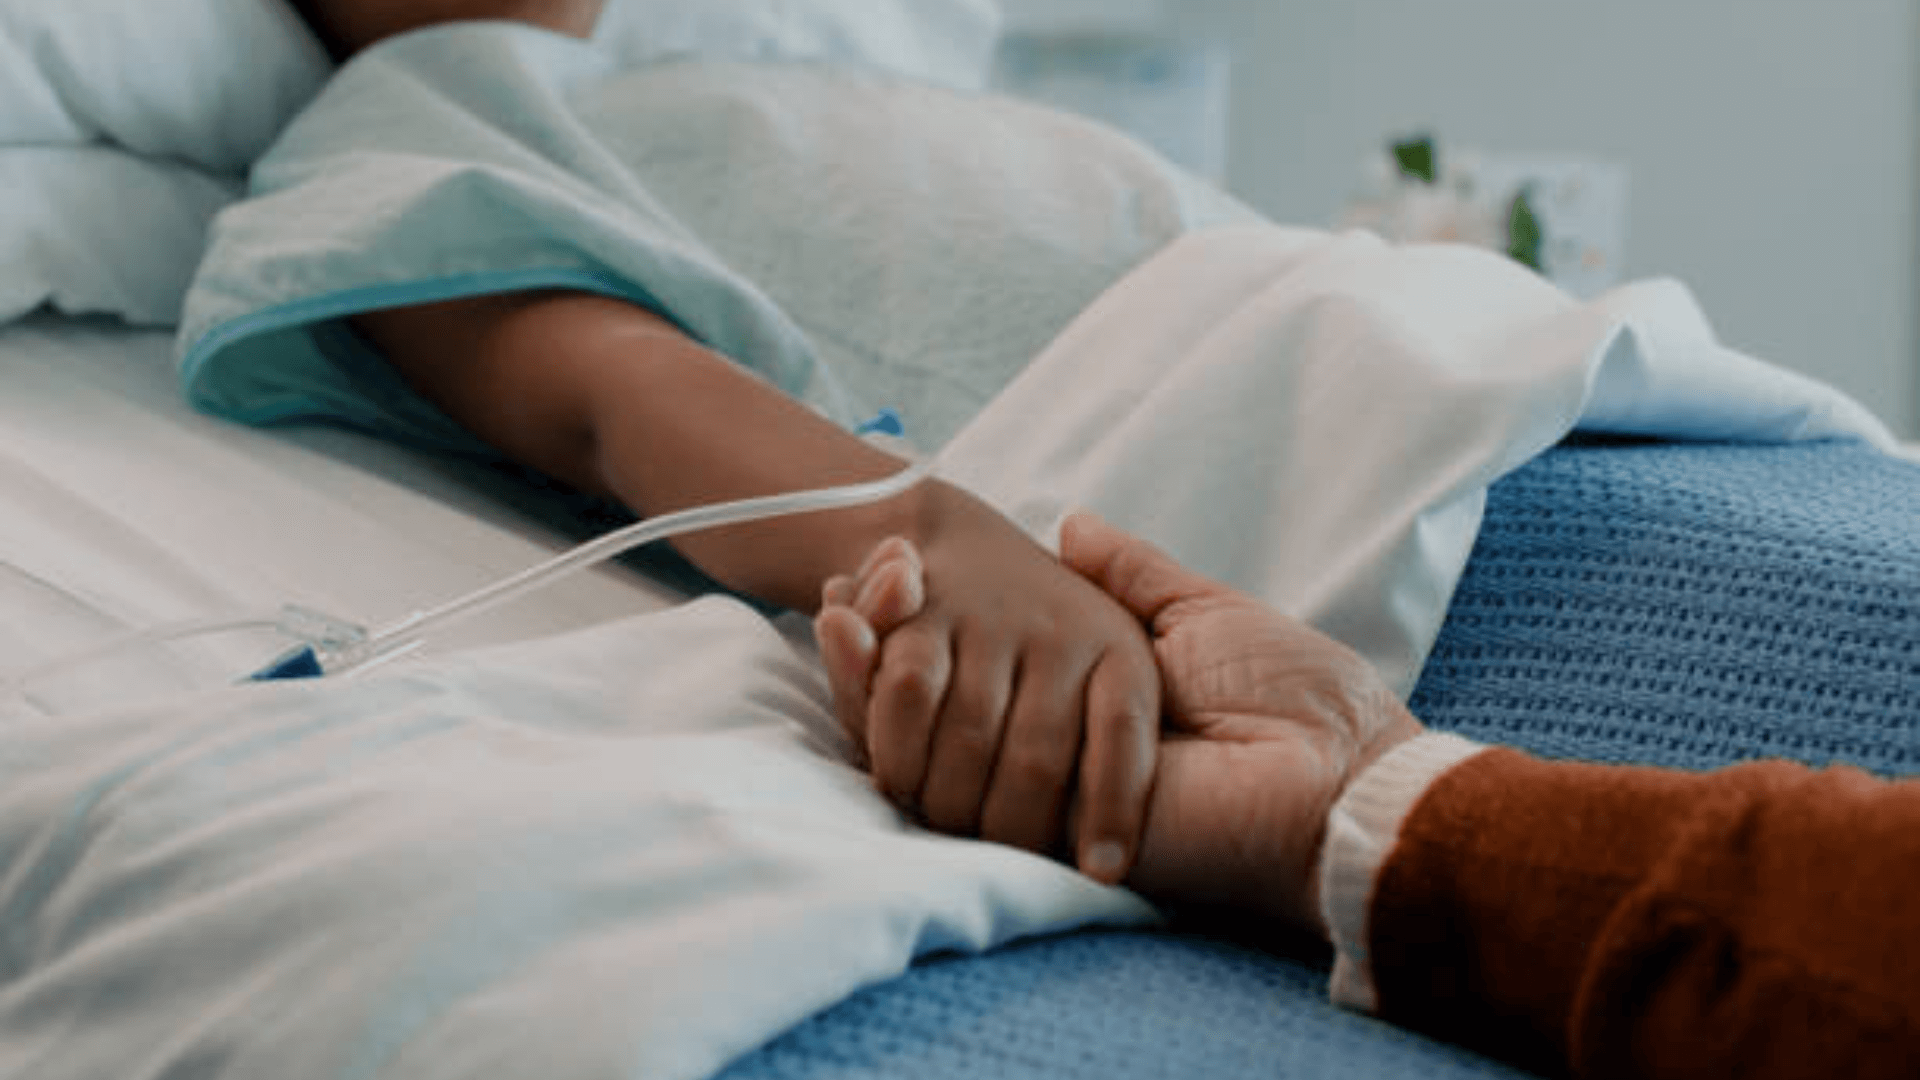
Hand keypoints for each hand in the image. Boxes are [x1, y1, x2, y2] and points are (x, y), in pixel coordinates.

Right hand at [819, 512, 1422, 936]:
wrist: (1332, 770)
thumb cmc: (1287, 688)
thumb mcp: (1201, 611)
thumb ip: (1131, 574)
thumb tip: (1071, 521)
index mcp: (1082, 697)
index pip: (970, 663)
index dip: (914, 619)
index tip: (884, 566)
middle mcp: (1047, 742)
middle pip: (923, 693)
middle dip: (875, 636)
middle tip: (845, 576)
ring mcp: (1029, 782)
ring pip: (905, 721)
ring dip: (862, 661)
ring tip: (835, 594)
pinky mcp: (1026, 810)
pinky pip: (918, 751)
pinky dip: (867, 689)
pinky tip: (841, 621)